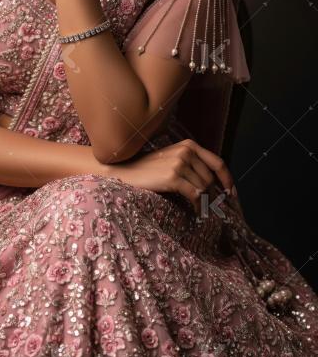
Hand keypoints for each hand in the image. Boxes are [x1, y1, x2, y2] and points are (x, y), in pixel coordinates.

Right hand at [107, 138, 238, 216]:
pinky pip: (195, 195)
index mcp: (189, 145)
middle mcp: (186, 151)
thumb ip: (192, 165)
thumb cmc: (149, 171)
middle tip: (207, 208)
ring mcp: (179, 163)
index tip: (232, 194)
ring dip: (203, 202)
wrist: (124, 172)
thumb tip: (216, 186)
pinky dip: (197, 206)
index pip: (218, 163)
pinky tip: (193, 211)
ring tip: (196, 209)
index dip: (228, 180)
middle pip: (211, 180)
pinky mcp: (173, 176)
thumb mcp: (173, 160)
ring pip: (204, 189)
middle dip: (211, 196)